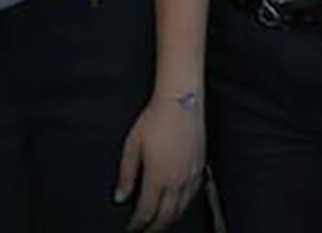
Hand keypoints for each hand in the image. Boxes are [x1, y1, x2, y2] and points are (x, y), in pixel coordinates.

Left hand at [113, 91, 204, 230]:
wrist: (181, 102)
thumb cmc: (155, 119)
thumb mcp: (132, 145)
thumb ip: (127, 174)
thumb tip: (120, 196)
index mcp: (158, 176)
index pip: (147, 211)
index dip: (138, 223)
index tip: (132, 228)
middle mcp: (177, 181)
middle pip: (166, 216)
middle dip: (154, 228)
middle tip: (145, 231)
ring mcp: (191, 176)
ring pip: (181, 209)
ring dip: (170, 220)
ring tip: (159, 223)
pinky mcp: (200, 169)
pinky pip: (192, 196)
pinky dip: (183, 206)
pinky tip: (177, 206)